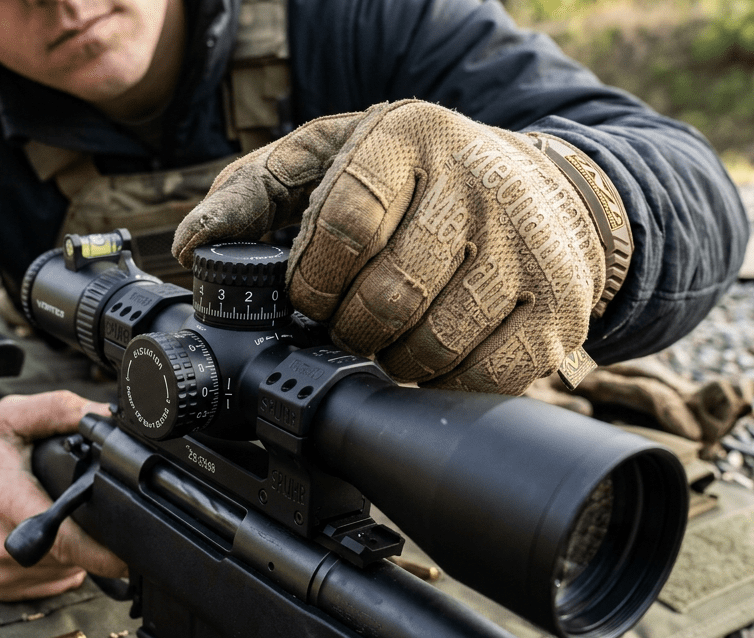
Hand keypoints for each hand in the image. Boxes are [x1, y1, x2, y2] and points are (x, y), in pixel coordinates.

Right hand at [0, 390, 126, 600]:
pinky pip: (52, 583)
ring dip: (77, 551)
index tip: (131, 553)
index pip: (64, 539)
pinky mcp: (0, 589)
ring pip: (67, 572)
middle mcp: (1, 545)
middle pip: (75, 556)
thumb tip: (106, 416)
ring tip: (62, 519)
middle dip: (94, 538)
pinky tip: (49, 540)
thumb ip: (60, 410)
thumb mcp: (11, 417)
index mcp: (5, 501)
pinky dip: (60, 565)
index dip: (104, 550)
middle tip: (91, 511)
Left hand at [174, 101, 606, 394]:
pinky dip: (444, 381)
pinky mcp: (560, 305)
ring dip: (392, 359)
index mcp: (409, 139)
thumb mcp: (333, 157)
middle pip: (388, 294)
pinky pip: (484, 375)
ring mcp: (526, 247)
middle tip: (345, 325)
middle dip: (347, 328)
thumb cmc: (418, 181)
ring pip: (433, 343)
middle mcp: (478, 184)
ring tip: (388, 338)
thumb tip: (193, 245)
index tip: (306, 296)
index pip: (344, 224)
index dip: (311, 280)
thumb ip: (255, 193)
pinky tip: (435, 354)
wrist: (545, 191)